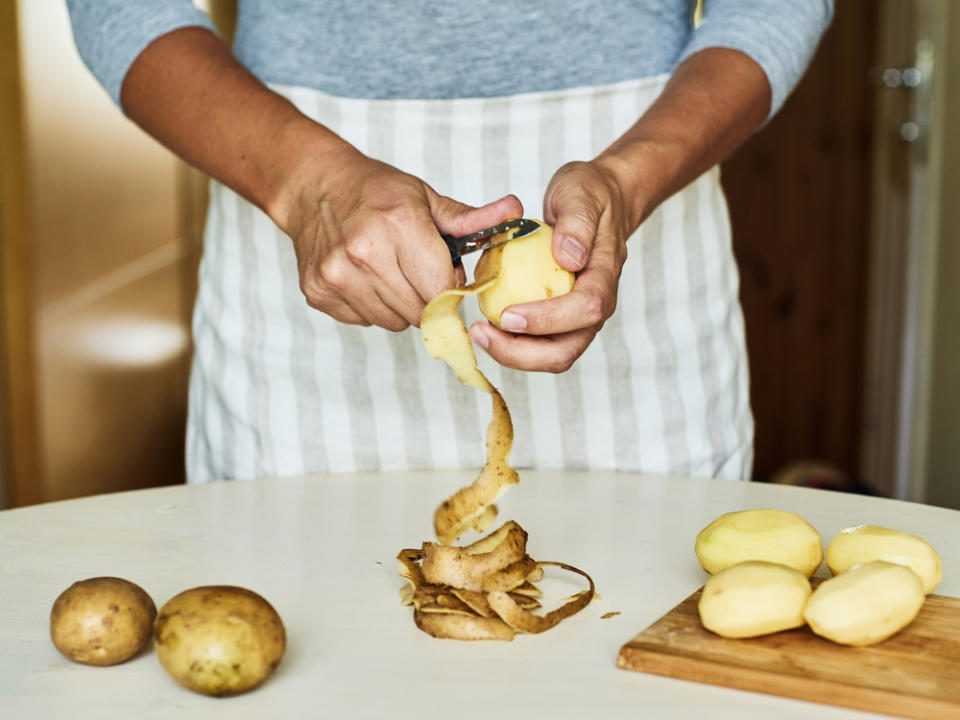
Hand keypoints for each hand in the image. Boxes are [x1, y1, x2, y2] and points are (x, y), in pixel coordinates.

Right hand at [281, 144, 522, 330]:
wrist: (314, 187)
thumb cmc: (377, 192)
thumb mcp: (426, 198)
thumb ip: (472, 219)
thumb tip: (517, 213)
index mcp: (398, 225)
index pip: (443, 290)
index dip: (452, 289)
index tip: (448, 277)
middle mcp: (364, 253)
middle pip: (419, 312)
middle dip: (428, 299)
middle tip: (417, 272)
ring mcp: (337, 276)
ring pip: (393, 322)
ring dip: (400, 305)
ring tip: (390, 272)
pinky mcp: (319, 293)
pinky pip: (365, 321)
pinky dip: (372, 306)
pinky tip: (365, 277)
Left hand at [468, 158, 635, 371]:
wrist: (598, 202)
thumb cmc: (590, 196)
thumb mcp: (582, 194)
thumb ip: (577, 222)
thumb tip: (569, 257)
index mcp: (605, 277)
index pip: (585, 309)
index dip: (547, 319)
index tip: (508, 315)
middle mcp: (595, 306)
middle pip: (565, 351)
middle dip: (521, 353)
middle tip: (481, 333)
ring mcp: (578, 318)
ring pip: (550, 356)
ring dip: (512, 353)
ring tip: (478, 333)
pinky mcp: (561, 320)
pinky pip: (537, 344)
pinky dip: (511, 343)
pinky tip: (485, 326)